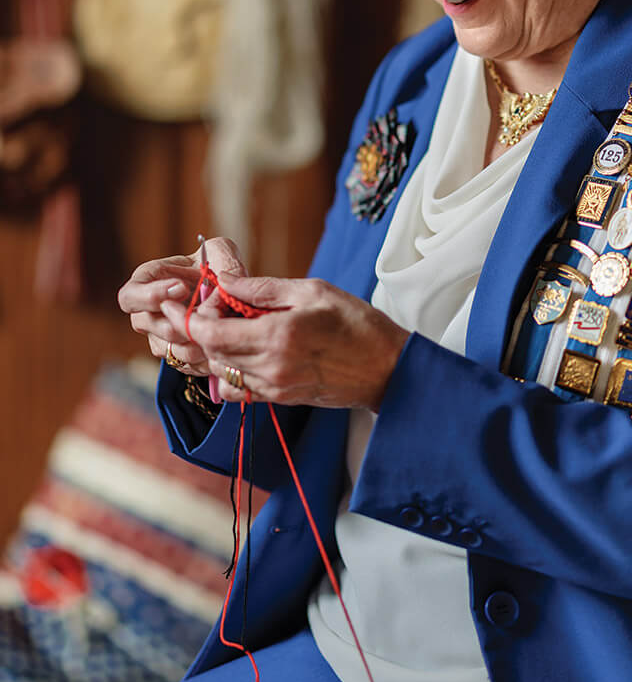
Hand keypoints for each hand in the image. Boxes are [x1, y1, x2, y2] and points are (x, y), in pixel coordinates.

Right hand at [117, 237, 247, 375]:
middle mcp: (147, 311)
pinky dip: (203, 357)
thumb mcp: (221, 252)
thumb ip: (219, 261)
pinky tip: (220, 344)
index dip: (151, 294)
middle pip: (143, 324)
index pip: (130, 295)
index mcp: (148, 281)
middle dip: (174, 321)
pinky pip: (184, 363)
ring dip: (192, 341)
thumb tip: (216, 288)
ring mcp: (159, 336)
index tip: (182, 287)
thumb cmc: (218, 265)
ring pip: (166, 347)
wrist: (231, 293)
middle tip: (202, 314)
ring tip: (218, 328)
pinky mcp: (178, 354)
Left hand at [159, 273, 409, 411]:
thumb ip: (264, 288)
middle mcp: (270, 366)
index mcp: (277, 335)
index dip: (195, 316)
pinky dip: (231, 371)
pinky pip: (239, 390)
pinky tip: (246, 351)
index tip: (203, 299)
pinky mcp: (280, 399)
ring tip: (231, 326)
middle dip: (202, 329)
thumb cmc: (357, 324)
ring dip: (216, 350)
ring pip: (221, 372)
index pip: (211, 333)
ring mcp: (274, 387)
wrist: (387, 369)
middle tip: (214, 307)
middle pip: (211, 353)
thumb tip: (225, 281)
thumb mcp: (314, 291)